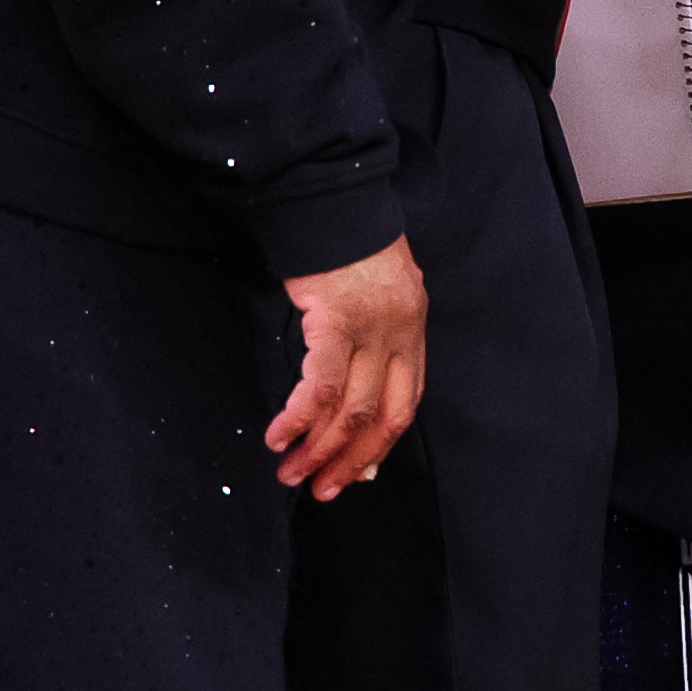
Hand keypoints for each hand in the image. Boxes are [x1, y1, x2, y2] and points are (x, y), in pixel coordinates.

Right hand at [268, 236, 426, 497]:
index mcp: (412, 331)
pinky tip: (279, 435)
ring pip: (351, 409)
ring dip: (318, 448)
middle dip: (348, 461)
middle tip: (319, 489)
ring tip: (290, 472)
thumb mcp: (379, 298)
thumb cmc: (351, 250)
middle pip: (381, 416)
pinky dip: (300, 417)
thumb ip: (374, 348)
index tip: (356, 475)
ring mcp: (370, 329)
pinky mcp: (336, 320)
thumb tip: (357, 412)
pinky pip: (322, 385)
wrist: (337, 202)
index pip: (405, 405)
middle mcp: (399, 335)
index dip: (380, 445)